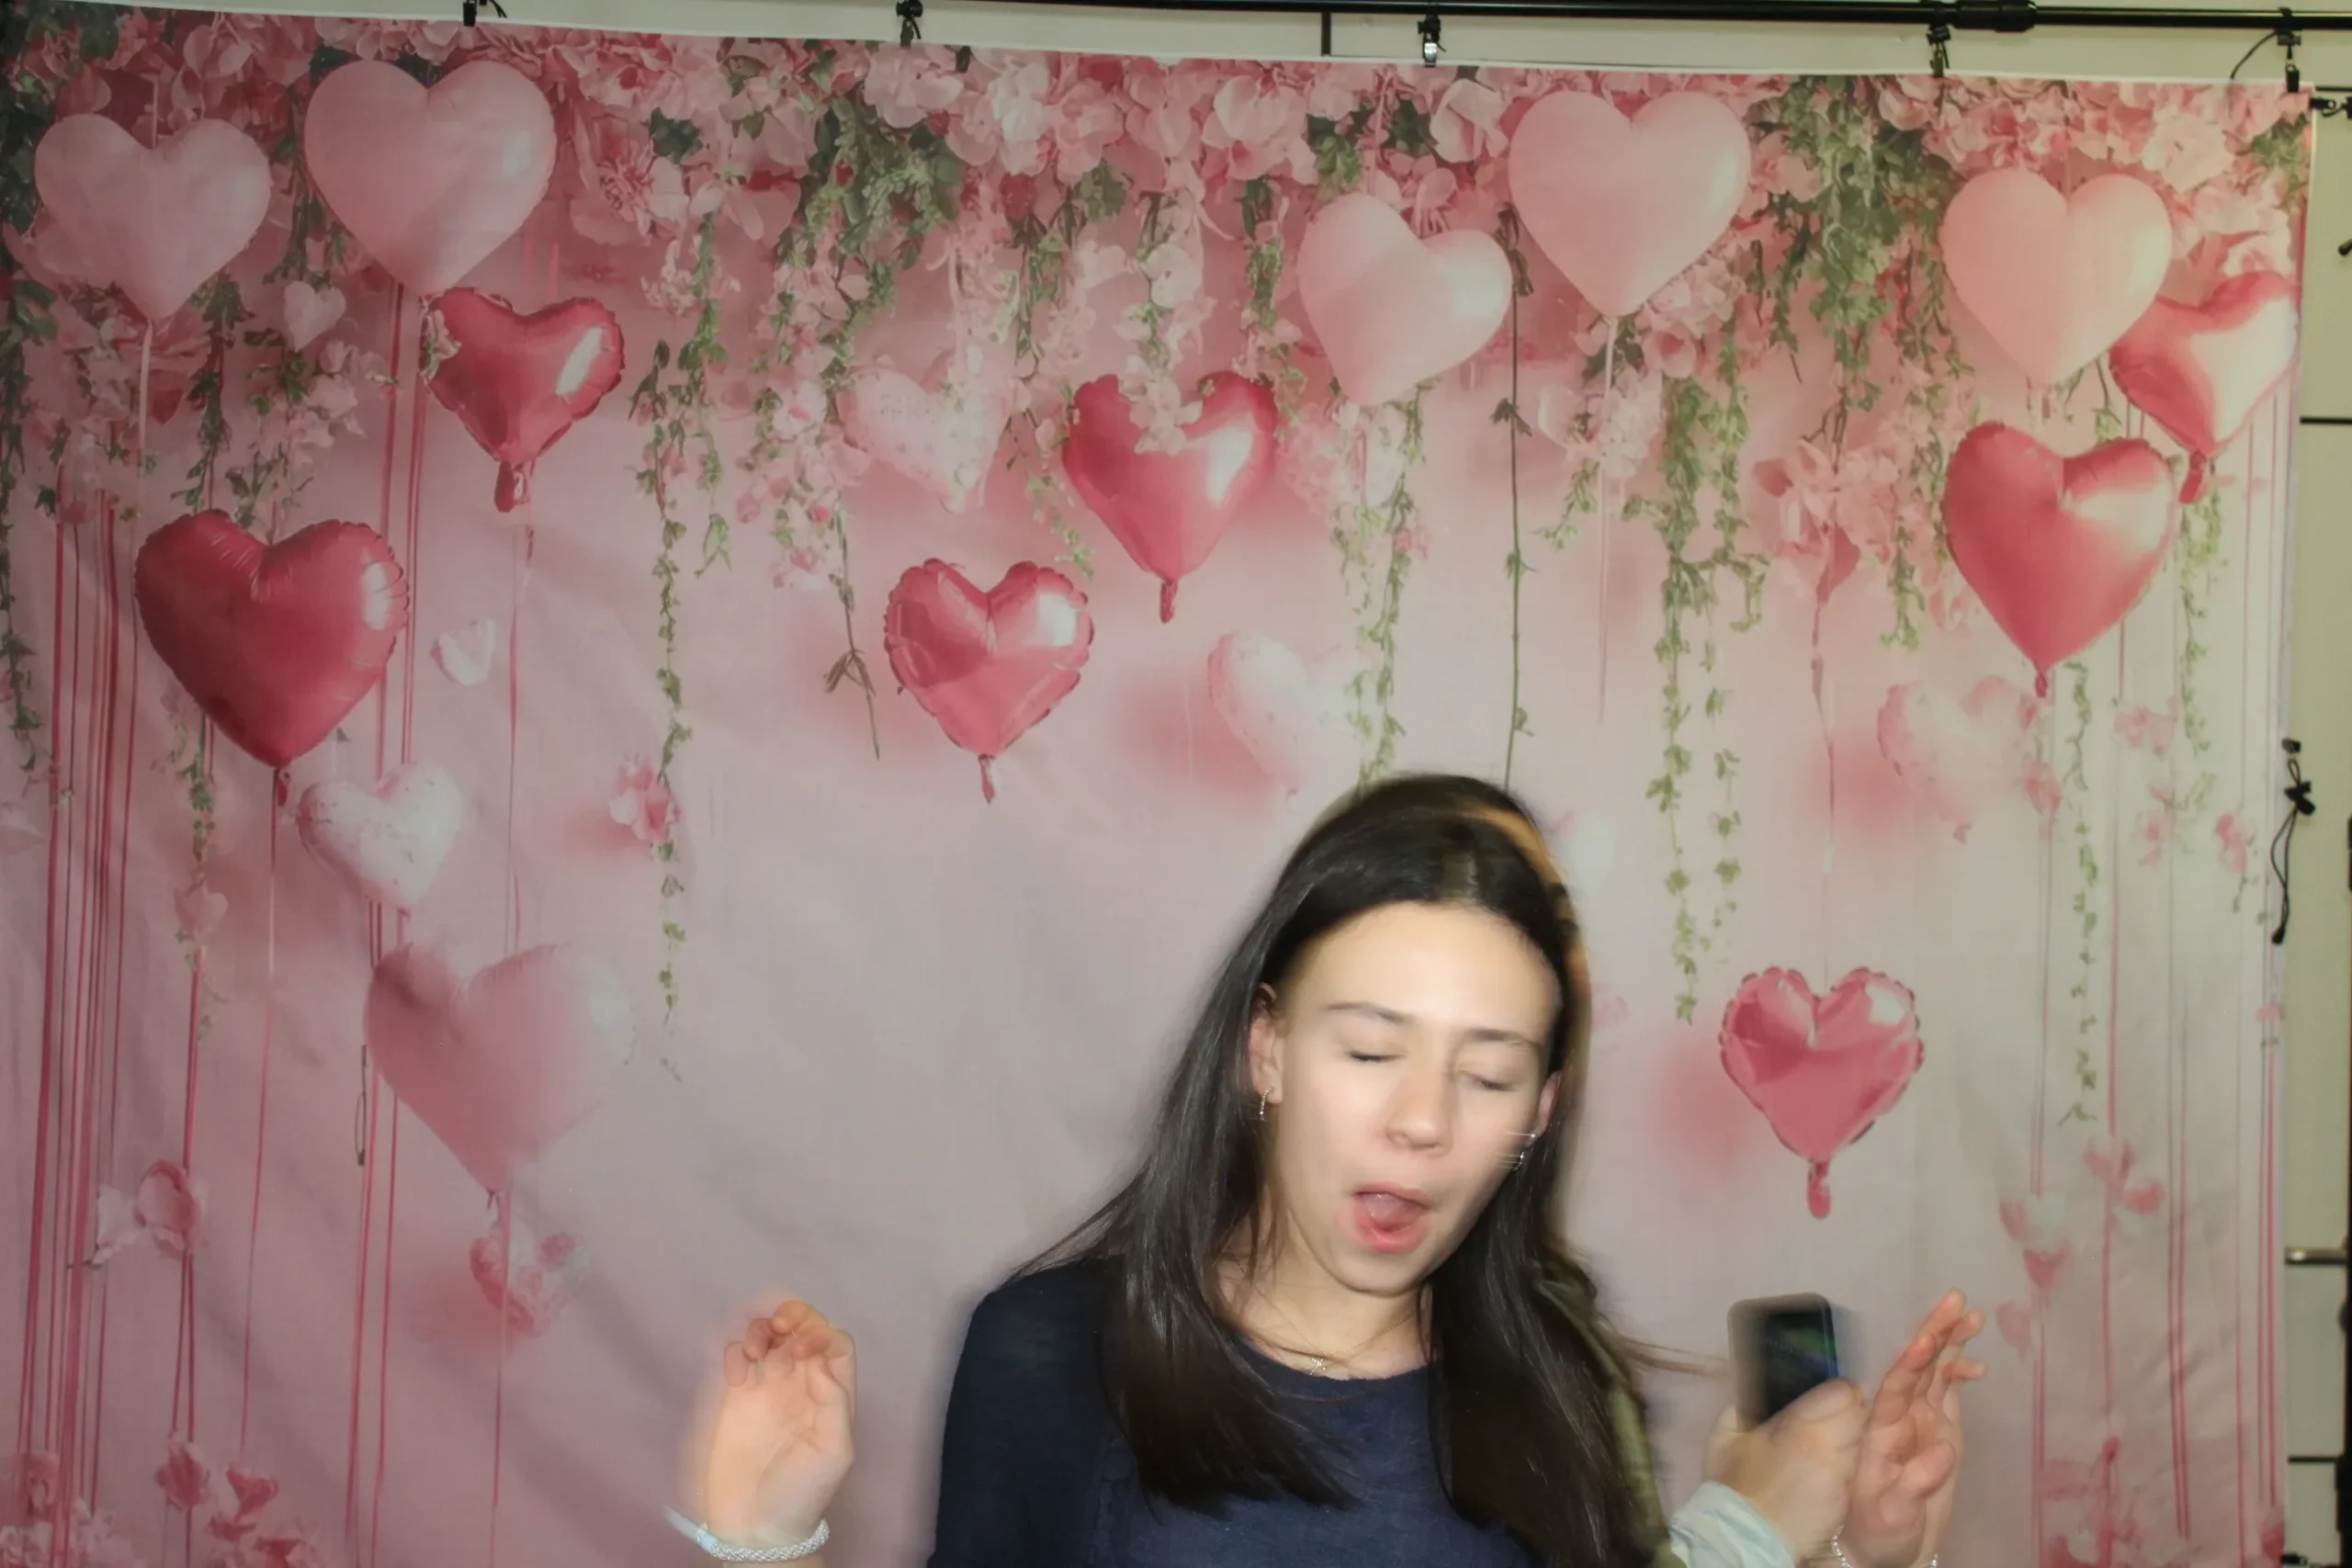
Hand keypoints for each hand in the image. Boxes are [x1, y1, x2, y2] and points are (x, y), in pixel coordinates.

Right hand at [698, 1300, 856, 1548]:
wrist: (756, 1527)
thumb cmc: (802, 1492)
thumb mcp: (834, 1452)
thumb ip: (833, 1402)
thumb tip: (818, 1361)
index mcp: (831, 1394)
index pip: (835, 1344)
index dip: (822, 1334)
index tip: (804, 1348)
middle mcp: (801, 1384)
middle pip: (802, 1331)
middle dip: (793, 1317)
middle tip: (779, 1326)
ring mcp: (767, 1388)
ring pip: (769, 1337)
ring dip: (763, 1330)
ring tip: (756, 1351)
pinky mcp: (736, 1397)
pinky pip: (738, 1358)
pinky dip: (736, 1351)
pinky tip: (737, 1370)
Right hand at [1706, 1380, 1866, 1559]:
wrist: (1746, 1534)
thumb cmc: (1732, 1484)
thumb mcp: (1723, 1438)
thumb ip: (1742, 1410)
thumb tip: (1757, 1396)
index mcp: (1798, 1424)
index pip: (1842, 1393)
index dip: (1840, 1392)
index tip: (1830, 1398)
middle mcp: (1827, 1445)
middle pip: (1861, 1415)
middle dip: (1852, 1414)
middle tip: (1835, 1421)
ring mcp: (1841, 1474)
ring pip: (1863, 1445)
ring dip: (1853, 1442)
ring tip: (1834, 1449)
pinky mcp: (1847, 1499)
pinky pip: (1856, 1473)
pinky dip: (1849, 1469)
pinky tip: (1831, 1475)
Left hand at [1839, 1290, 1986, 1567]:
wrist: (1887, 1547)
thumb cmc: (1878, 1529)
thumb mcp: (1891, 1511)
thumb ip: (1916, 1481)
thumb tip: (1945, 1450)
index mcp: (1881, 1429)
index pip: (1895, 1386)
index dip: (1910, 1361)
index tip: (1926, 1337)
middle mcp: (1899, 1416)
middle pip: (1916, 1365)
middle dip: (1934, 1331)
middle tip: (1955, 1299)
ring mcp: (1920, 1419)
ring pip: (1934, 1371)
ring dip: (1950, 1341)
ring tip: (1972, 1314)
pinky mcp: (1939, 1429)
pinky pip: (1948, 1392)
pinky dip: (1960, 1373)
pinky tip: (1977, 1364)